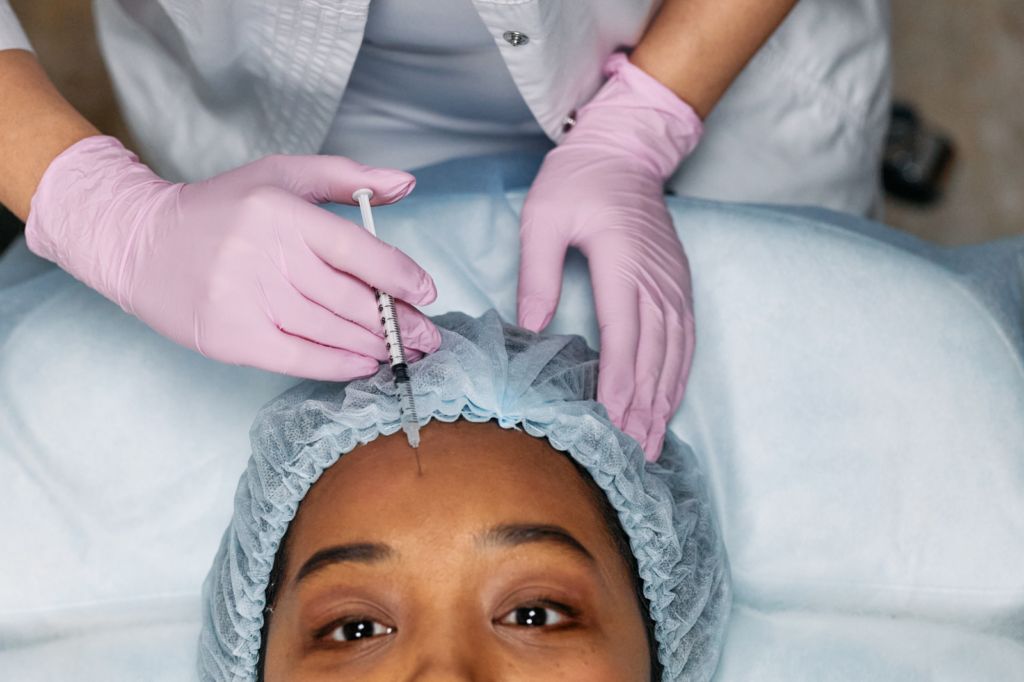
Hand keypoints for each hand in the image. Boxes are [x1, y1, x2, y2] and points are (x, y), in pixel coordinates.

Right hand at [26, 137, 439, 379]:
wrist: (142, 244)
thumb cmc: (224, 208)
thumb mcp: (282, 176)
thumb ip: (347, 178)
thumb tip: (408, 185)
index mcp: (282, 212)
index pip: (358, 250)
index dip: (401, 276)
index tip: (427, 293)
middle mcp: (266, 255)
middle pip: (350, 298)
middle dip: (398, 322)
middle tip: (429, 336)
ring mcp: (247, 299)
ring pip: (330, 331)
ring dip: (376, 345)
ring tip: (403, 350)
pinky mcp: (232, 337)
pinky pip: (300, 358)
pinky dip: (338, 365)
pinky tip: (365, 364)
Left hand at [517, 54, 702, 459]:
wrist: (624, 148)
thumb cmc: (578, 179)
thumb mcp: (543, 218)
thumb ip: (537, 273)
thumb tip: (530, 330)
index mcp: (623, 261)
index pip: (624, 335)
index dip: (620, 383)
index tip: (612, 422)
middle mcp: (655, 278)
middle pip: (653, 354)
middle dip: (642, 408)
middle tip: (631, 454)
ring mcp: (673, 282)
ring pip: (674, 352)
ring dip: (663, 400)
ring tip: (651, 443)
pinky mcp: (678, 282)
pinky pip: (685, 338)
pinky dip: (678, 375)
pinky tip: (668, 402)